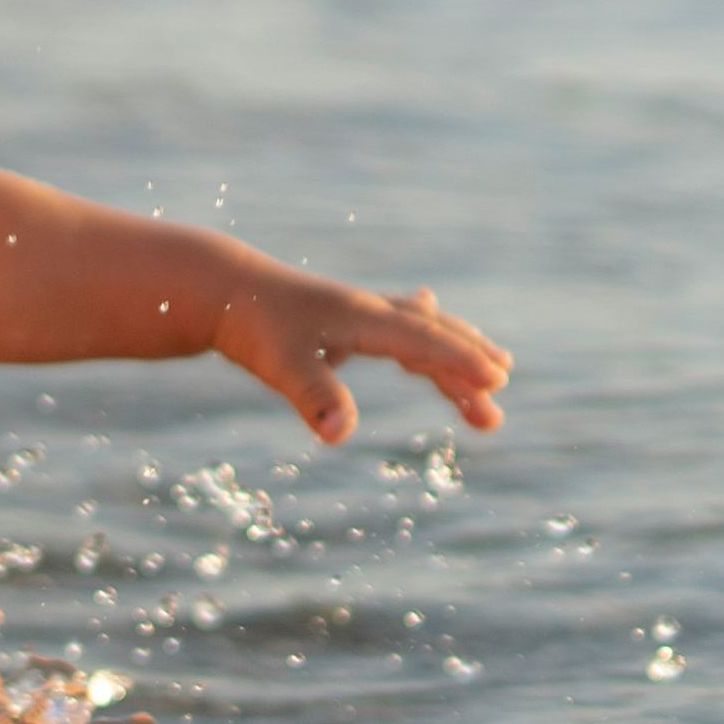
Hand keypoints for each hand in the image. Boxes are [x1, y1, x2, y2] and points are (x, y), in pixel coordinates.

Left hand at [212, 271, 510, 444]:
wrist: (222, 288)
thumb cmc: (250, 324)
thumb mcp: (281, 364)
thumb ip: (314, 396)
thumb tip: (340, 435)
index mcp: (363, 318)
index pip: (424, 341)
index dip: (461, 362)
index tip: (497, 381)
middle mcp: (369, 311)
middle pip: (433, 335)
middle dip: (468, 361)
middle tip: (501, 389)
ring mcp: (359, 314)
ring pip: (422, 331)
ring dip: (454, 354)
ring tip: (490, 378)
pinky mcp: (345, 321)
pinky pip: (400, 330)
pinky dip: (423, 342)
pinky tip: (424, 345)